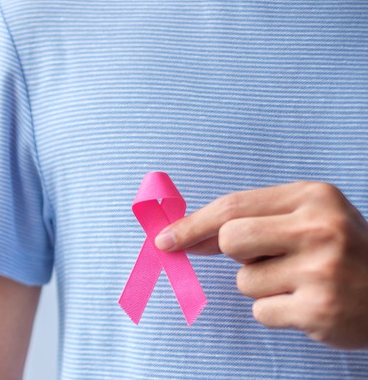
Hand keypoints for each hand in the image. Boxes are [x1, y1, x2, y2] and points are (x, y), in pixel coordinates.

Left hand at [155, 181, 367, 348]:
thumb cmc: (342, 252)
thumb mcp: (307, 218)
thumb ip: (252, 220)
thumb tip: (186, 237)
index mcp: (314, 196)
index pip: (233, 206)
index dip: (192, 224)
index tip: (164, 239)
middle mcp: (320, 229)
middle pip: (230, 240)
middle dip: (236, 255)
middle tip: (267, 258)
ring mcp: (321, 270)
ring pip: (245, 281)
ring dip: (262, 286)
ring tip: (301, 281)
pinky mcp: (319, 310)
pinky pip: (261, 311)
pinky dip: (276, 311)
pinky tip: (307, 303)